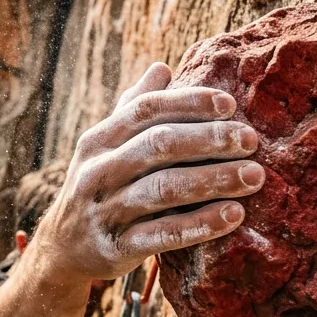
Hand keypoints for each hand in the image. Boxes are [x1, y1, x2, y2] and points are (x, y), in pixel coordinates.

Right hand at [30, 61, 263, 283]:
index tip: (228, 104)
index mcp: (98, 140)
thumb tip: (162, 67)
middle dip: (209, 139)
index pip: (145, 110)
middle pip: (159, 145)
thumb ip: (132, 109)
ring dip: (213, 180)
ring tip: (254, 177)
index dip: (188, 103)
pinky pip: (164, 235)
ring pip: (164, 189)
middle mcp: (98, 171)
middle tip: (250, 140)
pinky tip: (233, 216)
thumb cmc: (99, 188)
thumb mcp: (105, 148)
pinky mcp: (116, 248)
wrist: (63, 249)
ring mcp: (105, 211)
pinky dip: (200, 225)